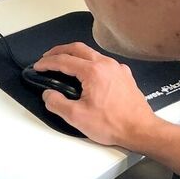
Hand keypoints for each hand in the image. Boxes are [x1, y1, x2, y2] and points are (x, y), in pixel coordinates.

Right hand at [32, 42, 158, 150]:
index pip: (63, 60)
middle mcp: (106, 65)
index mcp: (93, 71)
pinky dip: (90, 62)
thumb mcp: (77, 117)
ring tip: (64, 63)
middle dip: (59, 50)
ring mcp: (117, 69)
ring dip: (75, 55)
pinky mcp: (124, 76)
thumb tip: (48, 95)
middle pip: (77, 48)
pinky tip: (87, 73)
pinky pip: (104, 62)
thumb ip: (57, 103)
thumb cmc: (113, 124)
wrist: (141, 130)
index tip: (38, 66)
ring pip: (91, 53)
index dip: (47, 63)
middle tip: (47, 57)